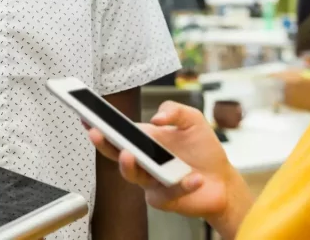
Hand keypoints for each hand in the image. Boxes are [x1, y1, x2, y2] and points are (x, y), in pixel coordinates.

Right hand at [84, 102, 251, 235]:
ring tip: (130, 154)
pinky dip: (182, 185)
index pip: (118, 132)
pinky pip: (167, 192)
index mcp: (146, 140)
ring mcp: (151, 181)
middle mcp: (144, 161)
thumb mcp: (193, 120)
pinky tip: (194, 179)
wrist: (223, 180)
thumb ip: (175, 110)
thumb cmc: (203, 150)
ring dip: (129, 166)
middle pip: (116, 154)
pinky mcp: (164, 199)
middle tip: (98, 134)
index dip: (100, 125)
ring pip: (133, 176)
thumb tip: (156, 118)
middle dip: (104, 144)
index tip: (86, 115)